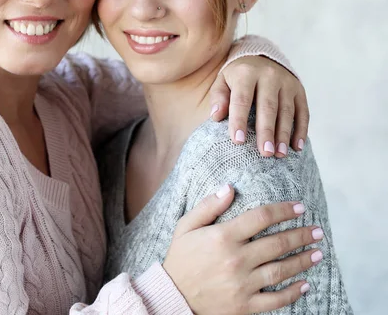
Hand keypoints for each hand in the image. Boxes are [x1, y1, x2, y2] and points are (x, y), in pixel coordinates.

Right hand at [163, 185, 321, 314]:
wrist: (173, 296)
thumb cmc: (180, 258)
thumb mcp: (186, 226)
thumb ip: (208, 206)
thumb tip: (229, 187)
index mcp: (223, 237)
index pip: (261, 218)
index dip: (283, 210)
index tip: (299, 207)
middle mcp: (236, 259)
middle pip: (277, 243)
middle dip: (301, 235)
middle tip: (317, 230)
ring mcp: (242, 284)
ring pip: (281, 269)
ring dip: (302, 260)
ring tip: (318, 252)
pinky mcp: (245, 305)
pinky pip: (275, 299)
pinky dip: (293, 292)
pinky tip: (305, 284)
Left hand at [209, 56, 308, 156]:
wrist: (262, 56)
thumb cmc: (237, 76)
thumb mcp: (223, 80)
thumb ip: (218, 97)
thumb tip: (216, 117)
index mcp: (246, 73)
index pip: (242, 99)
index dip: (239, 120)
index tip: (238, 141)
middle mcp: (269, 75)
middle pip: (268, 107)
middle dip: (267, 131)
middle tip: (265, 153)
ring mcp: (287, 82)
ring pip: (287, 111)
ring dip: (284, 134)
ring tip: (279, 154)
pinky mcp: (300, 90)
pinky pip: (303, 111)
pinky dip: (301, 130)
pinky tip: (296, 146)